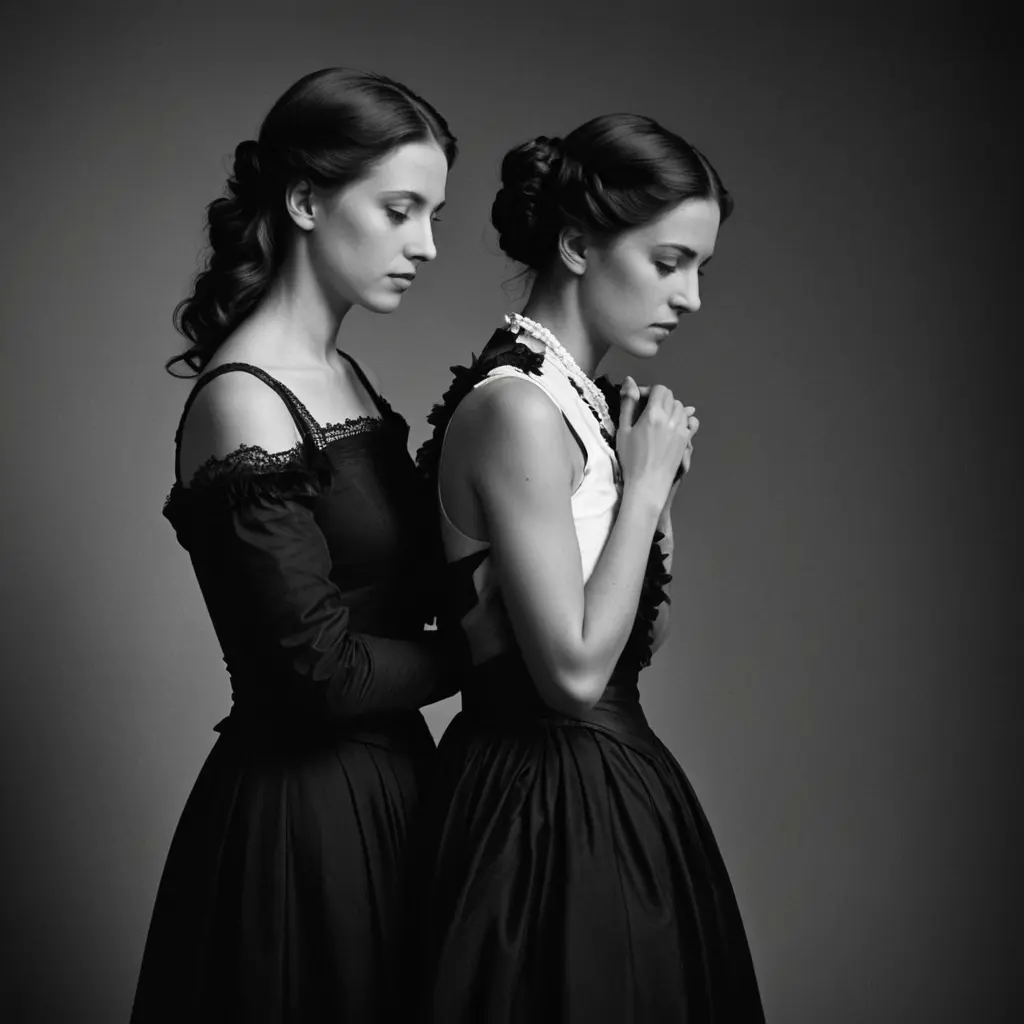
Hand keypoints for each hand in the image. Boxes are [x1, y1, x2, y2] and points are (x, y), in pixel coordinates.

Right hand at [616, 378, 696, 508]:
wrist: (647, 484)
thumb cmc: (631, 459)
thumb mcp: (623, 429)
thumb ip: (628, 403)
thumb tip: (630, 380)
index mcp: (654, 414)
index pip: (659, 389)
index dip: (648, 391)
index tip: (639, 401)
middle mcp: (671, 419)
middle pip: (671, 396)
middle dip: (659, 398)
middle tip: (646, 410)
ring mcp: (681, 430)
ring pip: (681, 407)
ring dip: (670, 408)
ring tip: (658, 419)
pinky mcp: (686, 441)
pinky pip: (691, 422)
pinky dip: (685, 419)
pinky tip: (675, 425)